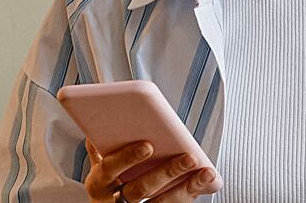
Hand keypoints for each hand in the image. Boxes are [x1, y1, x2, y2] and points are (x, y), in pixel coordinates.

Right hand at [82, 139, 219, 202]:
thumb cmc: (109, 180)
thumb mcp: (102, 163)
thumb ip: (104, 145)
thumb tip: (108, 111)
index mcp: (99, 181)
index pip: (110, 169)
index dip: (127, 158)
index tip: (148, 145)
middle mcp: (113, 200)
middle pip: (139, 189)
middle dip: (166, 173)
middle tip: (189, 157)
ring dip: (186, 188)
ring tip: (206, 172)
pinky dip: (189, 193)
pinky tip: (204, 181)